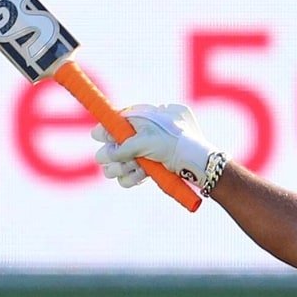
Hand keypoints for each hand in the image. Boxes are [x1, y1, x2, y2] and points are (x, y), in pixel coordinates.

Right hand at [91, 103, 220, 188]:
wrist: (197, 163)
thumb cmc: (175, 143)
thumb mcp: (146, 141)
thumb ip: (123, 147)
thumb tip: (105, 155)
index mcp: (141, 118)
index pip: (114, 121)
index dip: (105, 130)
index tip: (100, 138)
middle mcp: (140, 134)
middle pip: (111, 145)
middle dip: (111, 155)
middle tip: (112, 160)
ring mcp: (143, 153)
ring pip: (116, 163)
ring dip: (121, 168)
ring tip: (134, 168)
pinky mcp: (146, 169)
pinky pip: (127, 176)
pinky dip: (131, 178)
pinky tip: (141, 176)